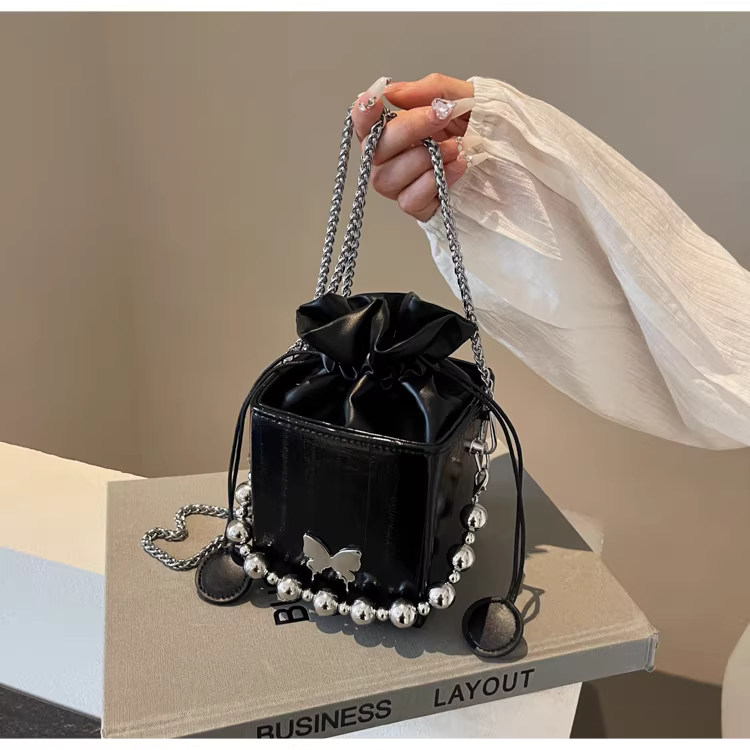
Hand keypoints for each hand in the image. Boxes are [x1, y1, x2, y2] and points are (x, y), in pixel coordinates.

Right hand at [352, 74, 480, 221]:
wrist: (516, 160)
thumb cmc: (486, 128)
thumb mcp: (465, 98)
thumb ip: (431, 90)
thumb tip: (392, 91)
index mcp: (398, 129)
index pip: (364, 125)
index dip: (362, 115)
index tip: (376, 103)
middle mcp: (393, 160)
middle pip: (373, 152)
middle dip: (407, 130)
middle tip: (440, 117)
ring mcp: (405, 186)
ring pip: (386, 179)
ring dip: (422, 159)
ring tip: (455, 148)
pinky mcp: (421, 208)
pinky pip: (408, 201)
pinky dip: (432, 182)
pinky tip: (458, 168)